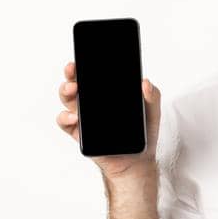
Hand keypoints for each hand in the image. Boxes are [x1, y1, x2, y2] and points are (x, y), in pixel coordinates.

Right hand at [55, 60, 161, 180]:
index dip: (86, 66)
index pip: (93, 77)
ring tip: (73, 89)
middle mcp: (92, 104)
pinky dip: (66, 117)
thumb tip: (146, 82)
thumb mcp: (152, 114)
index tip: (83, 57)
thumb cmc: (142, 135)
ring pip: (67, 100)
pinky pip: (65, 122)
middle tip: (73, 69)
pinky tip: (75, 116)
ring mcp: (83, 118)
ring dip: (65, 92)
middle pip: (76, 84)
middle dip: (71, 74)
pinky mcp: (79, 133)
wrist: (137, 161)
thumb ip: (152, 97)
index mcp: (107, 96)